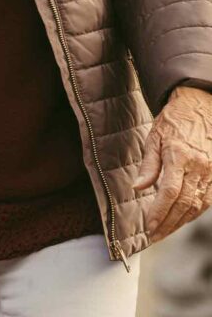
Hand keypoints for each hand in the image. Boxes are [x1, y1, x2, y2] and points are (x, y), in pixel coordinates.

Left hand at [133, 86, 211, 241]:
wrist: (200, 107)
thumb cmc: (173, 120)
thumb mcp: (154, 137)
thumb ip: (148, 165)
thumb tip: (139, 188)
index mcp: (179, 155)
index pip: (170, 192)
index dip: (159, 212)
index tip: (149, 227)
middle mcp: (198, 167)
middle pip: (183, 204)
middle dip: (168, 224)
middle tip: (154, 237)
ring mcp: (210, 172)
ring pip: (196, 206)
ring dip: (180, 223)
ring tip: (164, 232)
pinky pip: (205, 201)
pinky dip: (192, 213)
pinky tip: (180, 220)